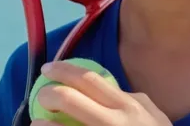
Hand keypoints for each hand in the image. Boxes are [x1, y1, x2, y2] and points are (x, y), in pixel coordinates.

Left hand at [30, 61, 171, 125]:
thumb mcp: (152, 115)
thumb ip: (131, 100)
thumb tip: (107, 89)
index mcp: (127, 106)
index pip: (90, 80)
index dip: (64, 71)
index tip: (48, 68)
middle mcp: (112, 122)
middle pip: (70, 100)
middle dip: (48, 94)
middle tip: (41, 95)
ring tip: (37, 123)